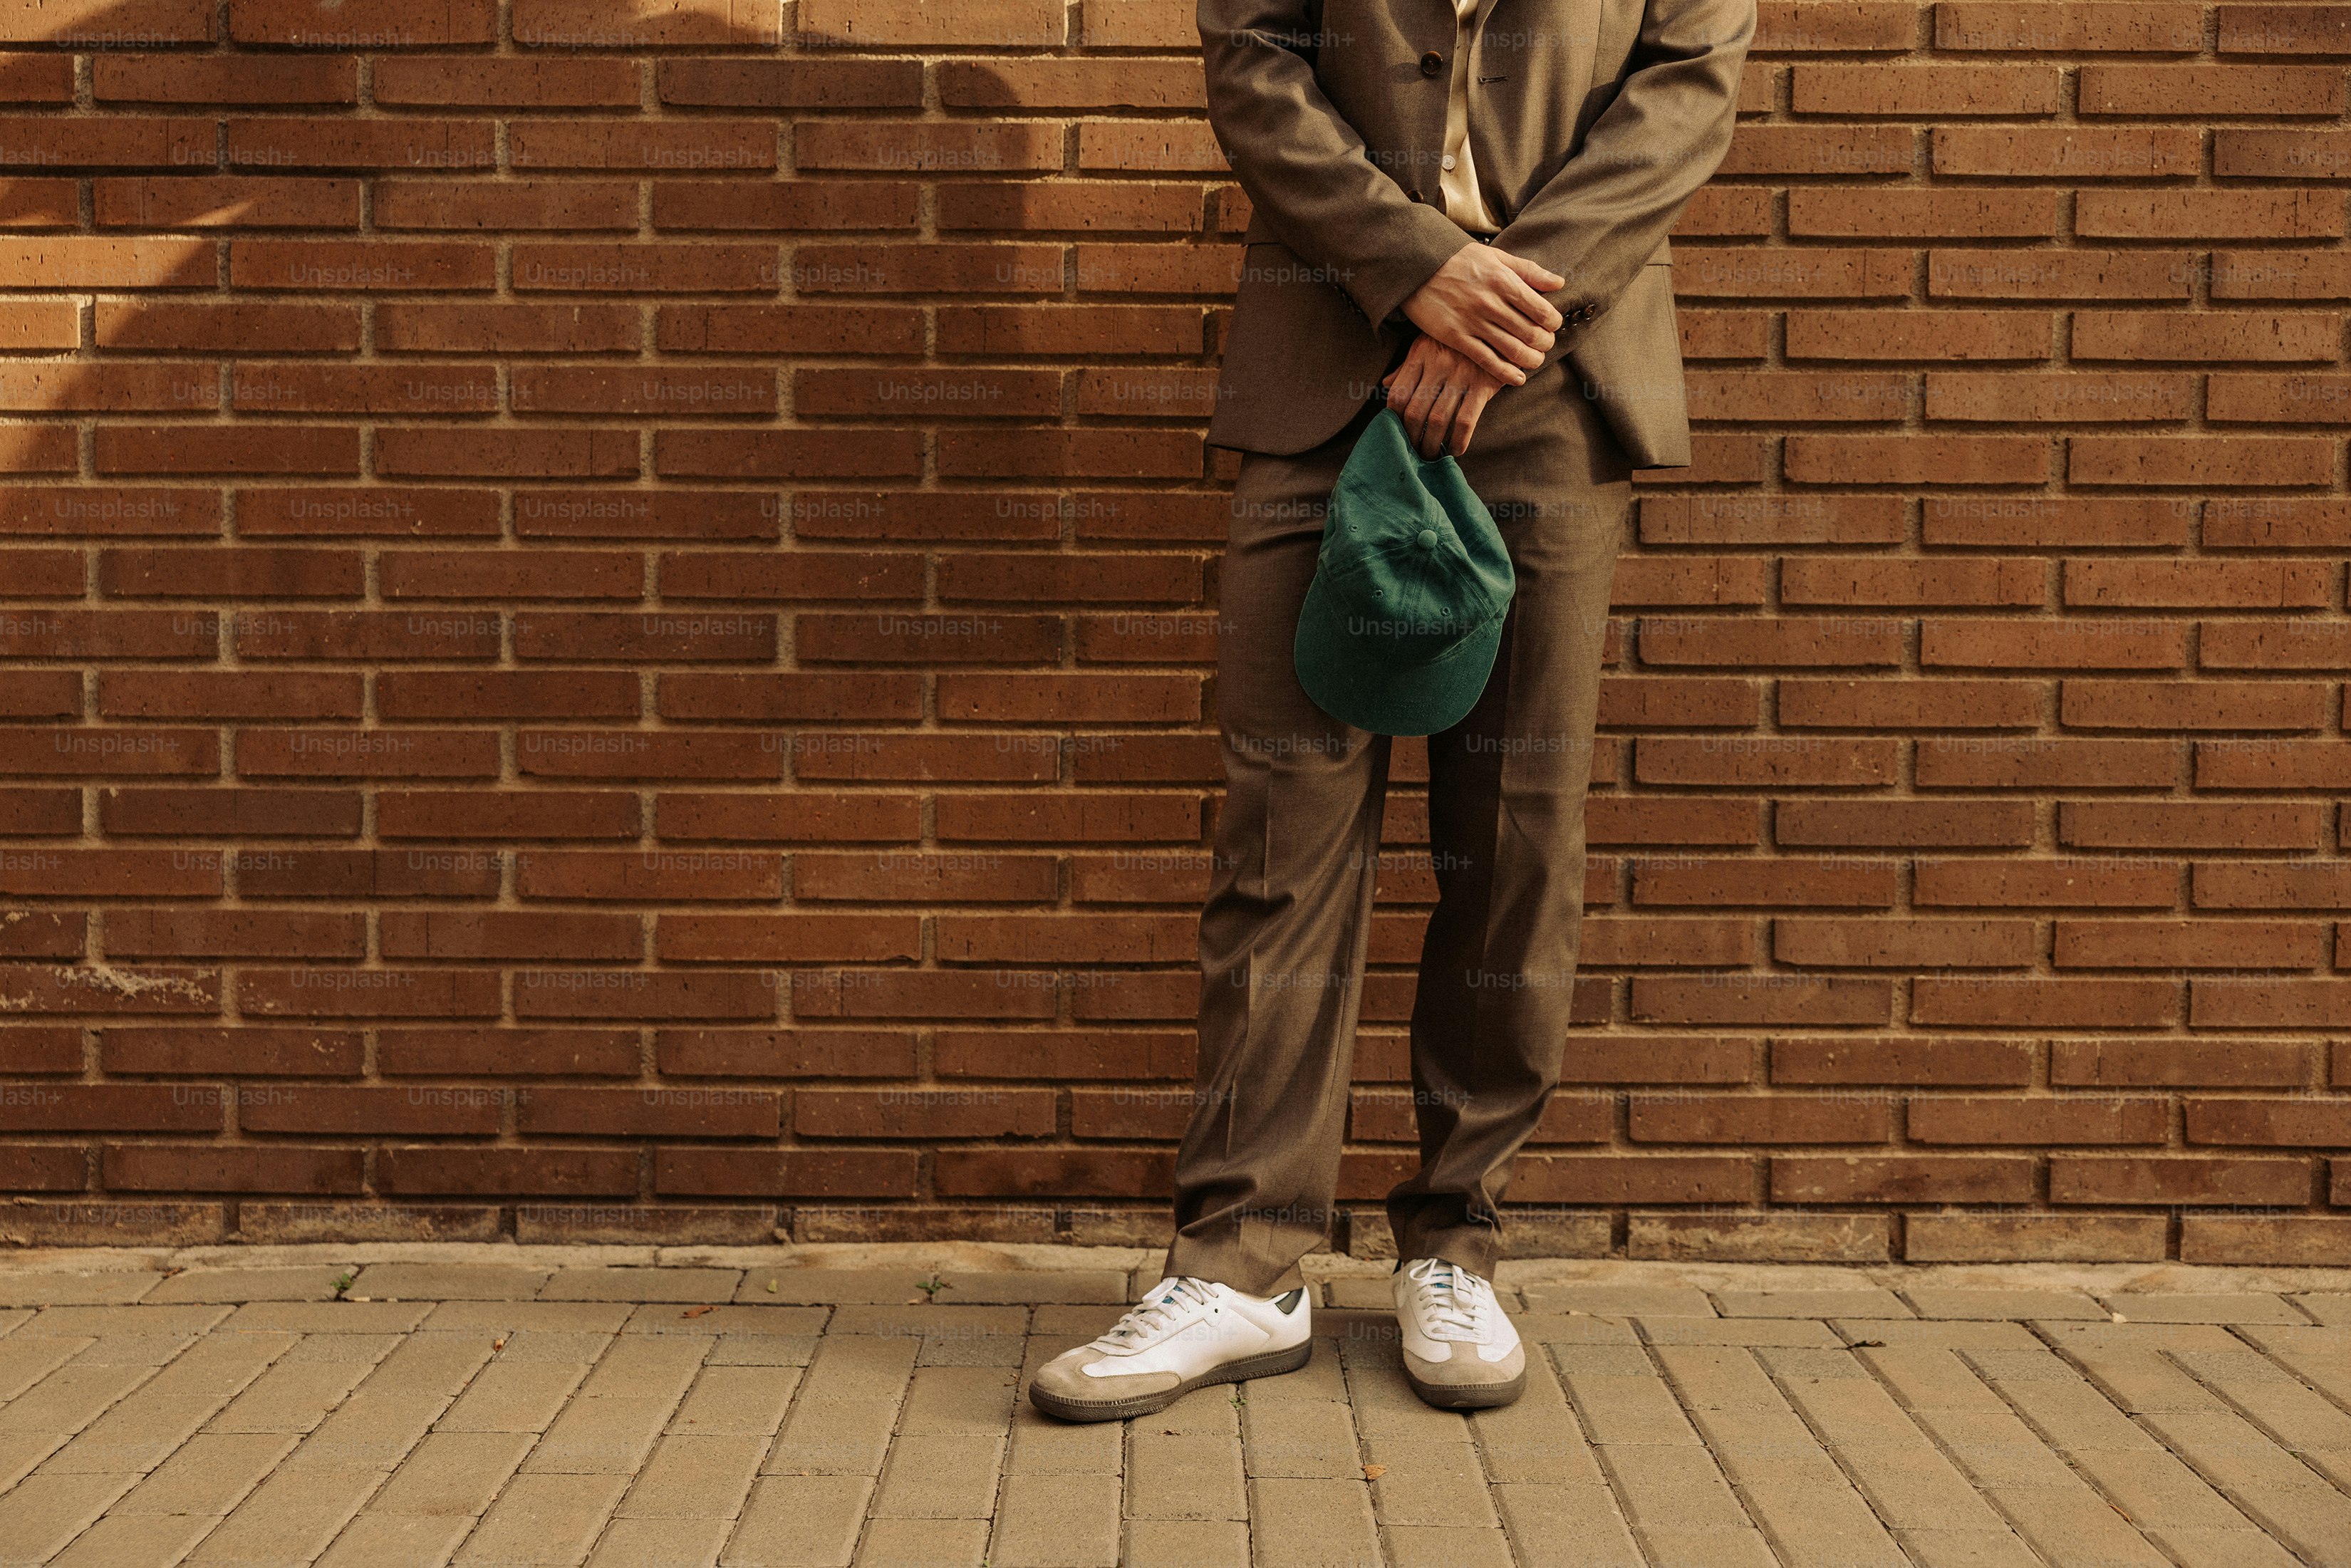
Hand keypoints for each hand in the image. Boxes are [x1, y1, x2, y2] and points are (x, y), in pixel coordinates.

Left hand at [1381, 334, 1508, 459]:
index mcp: (1421, 353)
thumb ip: (1408, 365)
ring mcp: (1462, 374)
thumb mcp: (1429, 342)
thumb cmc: (1458, 339)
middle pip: (1415, 411)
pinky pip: (1466, 421)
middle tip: (1411, 451)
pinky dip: (1458, 441)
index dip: (1394, 419)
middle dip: (1411, 437)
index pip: (1398, 394)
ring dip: (1432, 444)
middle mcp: (1439, 364)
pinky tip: (1455, 450)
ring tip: (1430, 455)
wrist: (1501, 325)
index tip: (1396, 431)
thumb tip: (1386, 384)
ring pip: (1438, 420)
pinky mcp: (1484, 384)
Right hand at [1399, 243, 1565, 386]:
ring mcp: (1473, 322)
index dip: (1553, 323)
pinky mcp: (1456, 337)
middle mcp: (1491, 304)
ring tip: (1534, 360)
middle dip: (1545, 344)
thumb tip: (1559, 283)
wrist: (1418, 266)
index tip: (1551, 325)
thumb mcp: (1496, 256)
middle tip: (1545, 345)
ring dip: (1530, 360)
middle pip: (1531, 334)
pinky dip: (1506, 373)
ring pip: (1513, 351)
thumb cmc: (1459, 260)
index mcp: (1504, 281)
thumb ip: (1528, 270)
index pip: (1542, 311)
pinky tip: (1517, 378)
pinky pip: (1487, 361)